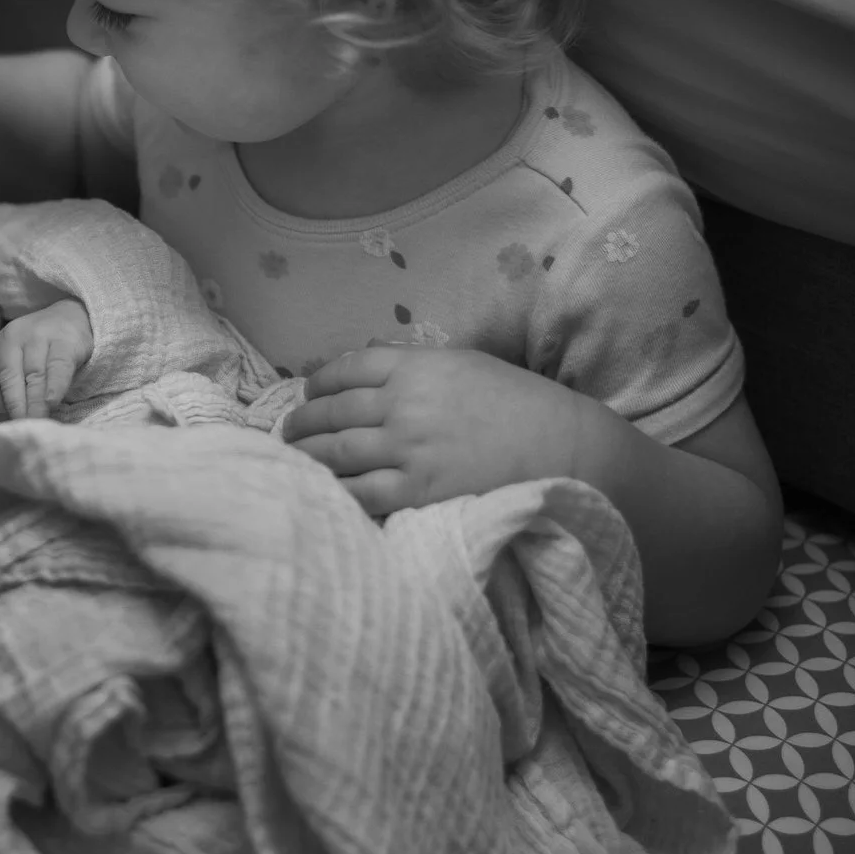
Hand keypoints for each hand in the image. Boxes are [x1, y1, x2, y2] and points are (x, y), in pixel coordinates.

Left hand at [0, 300, 93, 424]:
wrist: (73, 317)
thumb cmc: (39, 352)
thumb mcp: (15, 364)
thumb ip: (1, 389)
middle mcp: (13, 339)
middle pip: (8, 376)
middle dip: (11, 404)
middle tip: (16, 427)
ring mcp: (39, 337)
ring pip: (33, 374)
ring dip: (34, 402)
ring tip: (34, 423)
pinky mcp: (64, 341)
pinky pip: (58, 367)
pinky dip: (54, 386)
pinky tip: (52, 402)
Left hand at [282, 345, 612, 515]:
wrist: (566, 449)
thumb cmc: (521, 405)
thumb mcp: (465, 365)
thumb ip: (414, 363)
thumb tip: (368, 360)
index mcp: (416, 367)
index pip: (346, 369)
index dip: (318, 383)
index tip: (307, 394)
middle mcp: (404, 404)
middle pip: (331, 411)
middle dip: (301, 422)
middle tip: (288, 432)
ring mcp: (407, 449)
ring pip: (334, 452)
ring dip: (306, 456)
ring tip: (294, 461)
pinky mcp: (417, 492)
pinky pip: (358, 493)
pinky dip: (332, 492)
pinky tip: (320, 493)